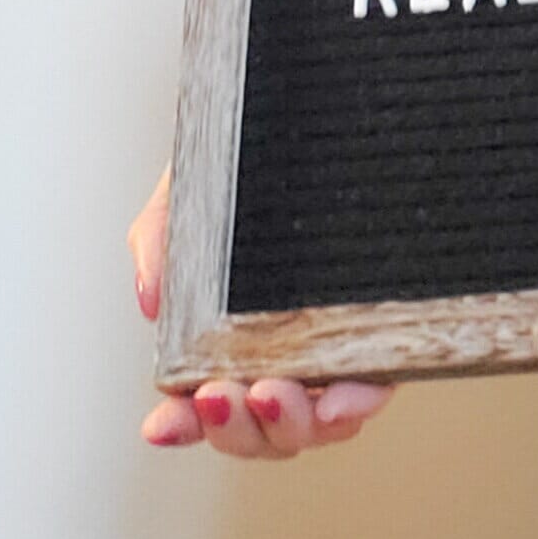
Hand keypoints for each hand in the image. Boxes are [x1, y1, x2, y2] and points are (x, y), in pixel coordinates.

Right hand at [129, 160, 396, 457]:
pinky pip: (376, 386)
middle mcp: (283, 353)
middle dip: (235, 430)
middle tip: (221, 396)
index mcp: (230, 338)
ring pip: (316, 423)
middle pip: (260, 430)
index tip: (163, 425)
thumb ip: (161, 241)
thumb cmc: (251, 164)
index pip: (203, 403)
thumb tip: (149, 303)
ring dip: (288, 425)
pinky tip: (337, 398)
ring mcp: (335, 349)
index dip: (182, 425)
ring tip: (269, 394)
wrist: (318, 108)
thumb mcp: (191, 193)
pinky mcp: (388, 333)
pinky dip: (355, 403)